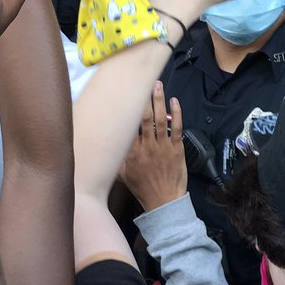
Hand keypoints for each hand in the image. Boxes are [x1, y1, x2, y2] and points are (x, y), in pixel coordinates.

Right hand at [120, 81, 186, 211]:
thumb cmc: (143, 188)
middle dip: (145, 98)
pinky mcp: (177, 149)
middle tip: (144, 82)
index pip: (129, 126)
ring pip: (161, 119)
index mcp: (132, 152)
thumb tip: (106, 146)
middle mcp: (147, 146)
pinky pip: (178, 128)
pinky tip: (175, 101)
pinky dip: (177, 113)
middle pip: (146, 118)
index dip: (128, 109)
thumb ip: (116, 158)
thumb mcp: (122, 174)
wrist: (164, 201)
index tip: (125, 95)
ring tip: (157, 85)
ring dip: (159, 101)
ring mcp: (163, 146)